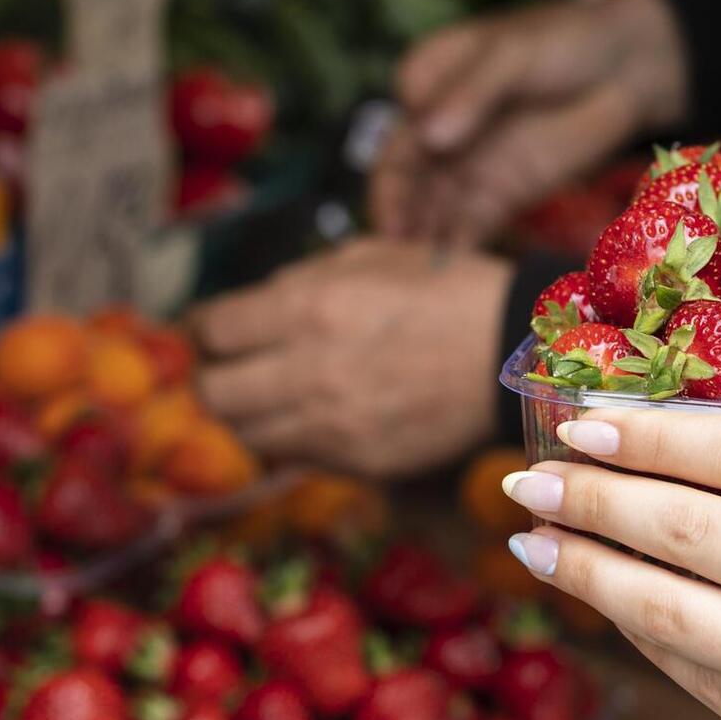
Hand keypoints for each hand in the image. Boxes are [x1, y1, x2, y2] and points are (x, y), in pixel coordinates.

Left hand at [188, 238, 511, 477]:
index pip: (212, 330)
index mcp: (309, 307)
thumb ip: (299, 282)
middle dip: (214, 377)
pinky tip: (313, 417)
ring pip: (247, 434)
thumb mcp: (369, 258)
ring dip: (248, 415)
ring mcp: (333, 424)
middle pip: (214, 392)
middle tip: (230, 368)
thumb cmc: (444, 289)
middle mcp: (309, 370)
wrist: (514, 351)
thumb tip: (247, 310)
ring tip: (269, 397)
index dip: (206, 329)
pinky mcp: (358, 461)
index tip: (214, 331)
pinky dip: (291, 439)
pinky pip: (295, 457)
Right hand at [370, 0, 687, 244]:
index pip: (397, 133)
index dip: (390, 176)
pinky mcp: (501, 193)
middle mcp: (438, 128)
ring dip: (424, 240)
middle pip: (409, 180)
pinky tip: (454, 273)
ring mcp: (469, 164)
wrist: (628, 66)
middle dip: (401, 217)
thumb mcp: (513, 54)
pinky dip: (459, 247)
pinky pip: (470, 224)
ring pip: (433, 208)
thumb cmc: (565, 40)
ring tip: (420, 275)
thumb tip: (430, 137)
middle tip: (401, 252)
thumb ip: (472, 93)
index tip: (394, 210)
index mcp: (427, 82)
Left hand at [497, 409, 720, 719]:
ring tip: (532, 544)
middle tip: (528, 475)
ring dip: (589, 571)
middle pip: (681, 525)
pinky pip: (700, 679)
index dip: (649, 430)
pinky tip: (612, 616)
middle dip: (591, 494)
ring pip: (668, 608)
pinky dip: (646, 642)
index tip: (587, 416)